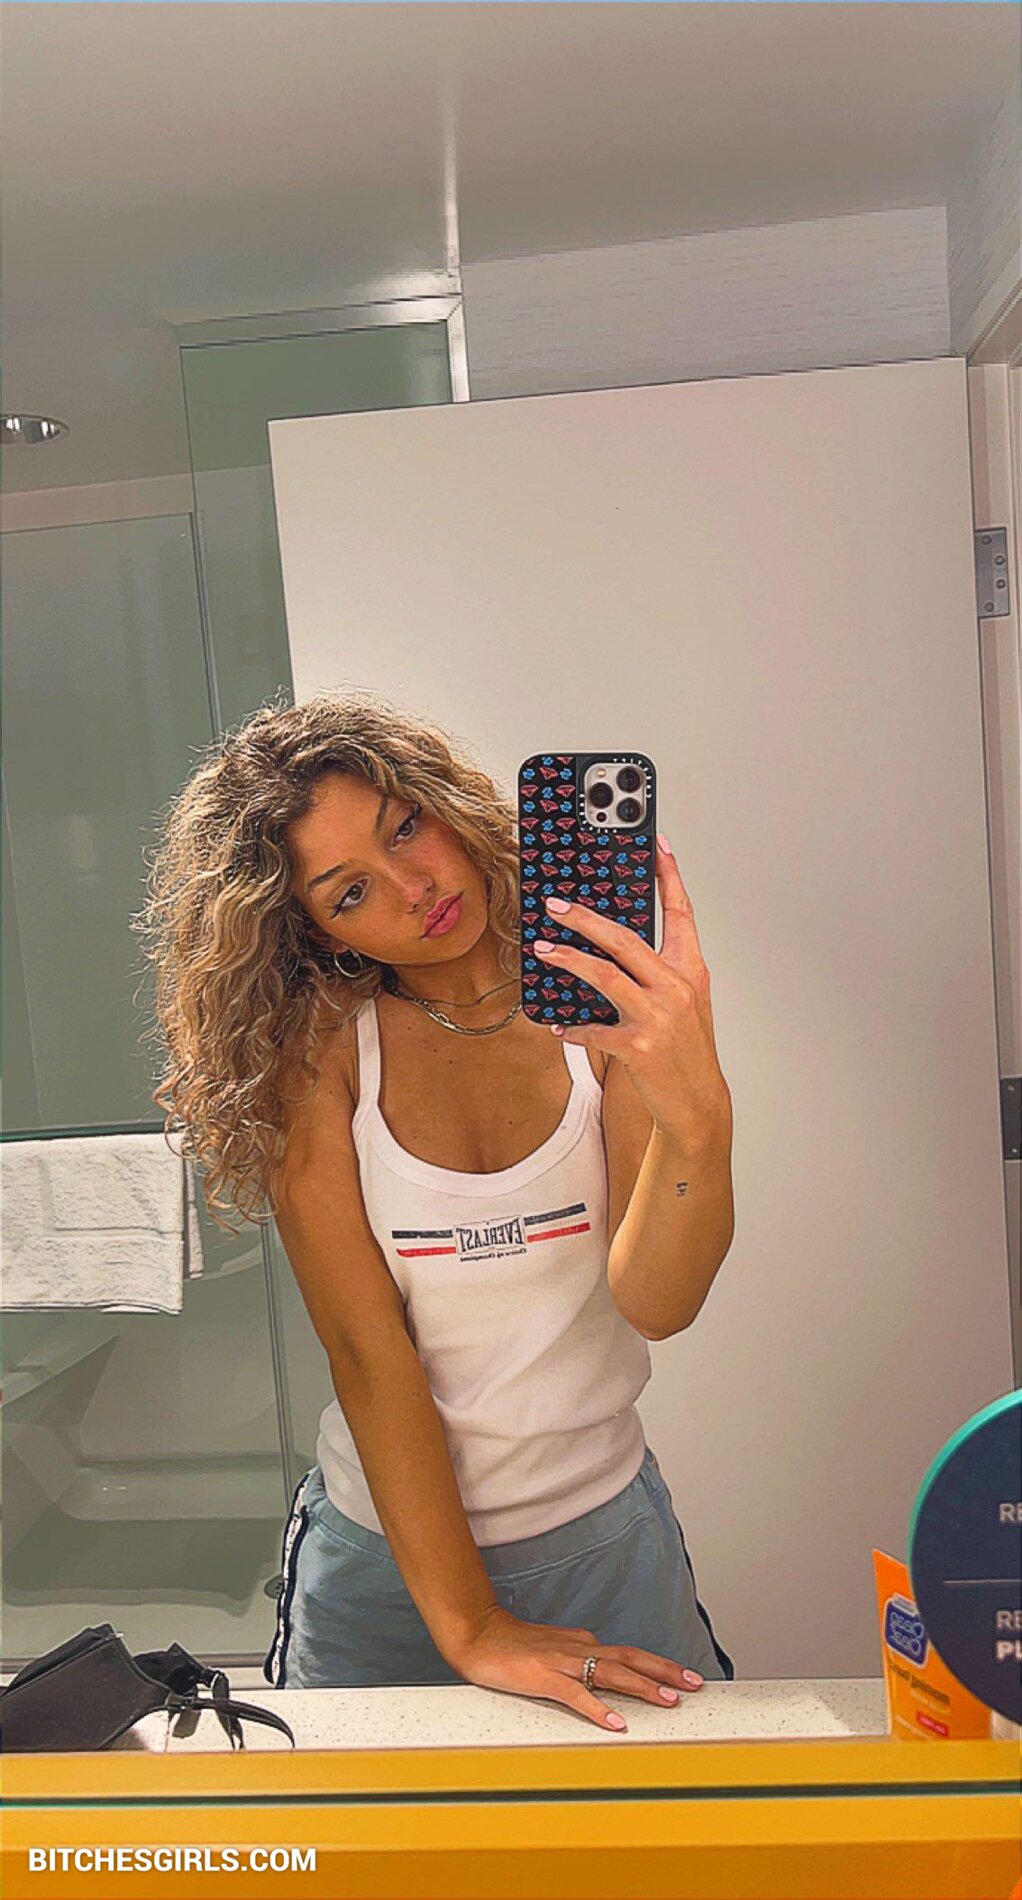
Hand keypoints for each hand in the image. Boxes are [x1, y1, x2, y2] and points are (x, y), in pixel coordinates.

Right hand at [450, 1603, 702, 1732]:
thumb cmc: (513, 1643)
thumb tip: (601, 1654)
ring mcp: (561, 1662)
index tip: (684, 1676)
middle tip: (693, 1683)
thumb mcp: (555, 1646)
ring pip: (610, 1672)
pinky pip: (575, 1694)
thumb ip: (579, 1652)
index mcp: (583, 1643)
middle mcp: (578, 1649)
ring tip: (667, 1700)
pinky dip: (598, 1707)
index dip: (658, 1666)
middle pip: (630, 1658)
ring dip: (641, 1686)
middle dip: (664, 1671)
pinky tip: (615, 1721)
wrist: (477, 1633)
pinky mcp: (543, 1676)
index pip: (629, 1654)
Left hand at [533, 835, 730, 1141]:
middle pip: (626, 939)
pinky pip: (592, 1029)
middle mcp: (676, 987)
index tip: (657, 844)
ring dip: (568, 960)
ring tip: (543, 950)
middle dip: (586, 919)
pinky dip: (573, 1027)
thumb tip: (613, 949)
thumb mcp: (685, 1004)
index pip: (681, 913)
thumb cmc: (687, 1049)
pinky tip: (560, 1026)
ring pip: (604, 975)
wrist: (698, 1101)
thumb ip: (658, 973)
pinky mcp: (638, 1045)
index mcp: (691, 970)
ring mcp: (658, 1016)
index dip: (670, 876)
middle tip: (557, 905)